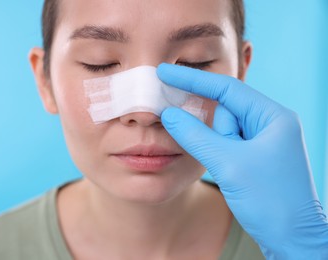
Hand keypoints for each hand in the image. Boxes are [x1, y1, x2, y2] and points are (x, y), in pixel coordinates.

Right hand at [157, 63, 327, 258]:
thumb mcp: (228, 165)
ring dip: (215, 147)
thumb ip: (195, 136)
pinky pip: (226, 144)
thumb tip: (168, 114)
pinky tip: (221, 166)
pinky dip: (216, 151)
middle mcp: (268, 123)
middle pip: (224, 112)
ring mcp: (262, 141)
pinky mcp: (254, 156)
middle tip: (212, 149)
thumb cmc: (271, 202)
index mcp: (272, 117)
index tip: (165, 72)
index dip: (192, 79)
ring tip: (231, 171)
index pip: (226, 89)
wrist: (292, 239)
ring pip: (223, 131)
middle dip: (210, 130)